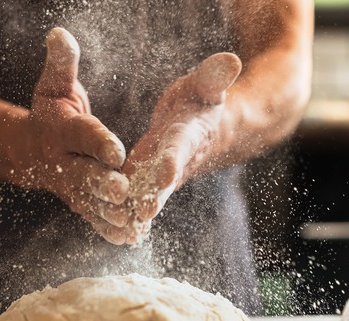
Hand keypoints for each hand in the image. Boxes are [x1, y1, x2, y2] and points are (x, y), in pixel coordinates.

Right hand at [15, 28, 130, 243]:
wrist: (28, 149)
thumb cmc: (50, 112)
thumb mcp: (54, 85)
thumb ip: (62, 63)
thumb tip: (59, 33)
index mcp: (62, 130)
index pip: (81, 135)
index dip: (98, 141)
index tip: (116, 149)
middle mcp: (63, 162)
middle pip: (84, 174)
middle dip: (102, 183)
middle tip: (123, 191)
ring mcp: (69, 186)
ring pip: (90, 202)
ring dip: (109, 213)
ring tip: (131, 221)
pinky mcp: (77, 202)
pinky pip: (92, 217)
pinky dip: (107, 229)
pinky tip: (128, 238)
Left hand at [120, 53, 241, 243]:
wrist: (206, 128)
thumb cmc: (202, 100)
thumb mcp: (207, 85)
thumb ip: (214, 76)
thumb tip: (231, 59)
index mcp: (189, 134)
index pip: (180, 147)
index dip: (173, 158)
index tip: (165, 171)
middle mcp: (176, 160)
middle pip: (165, 180)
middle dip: (155, 196)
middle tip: (142, 213)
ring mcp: (162, 174)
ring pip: (150, 195)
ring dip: (137, 212)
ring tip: (123, 229)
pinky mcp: (148, 180)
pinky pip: (139, 198)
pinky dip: (130, 215)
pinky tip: (116, 232)